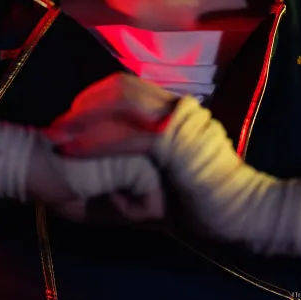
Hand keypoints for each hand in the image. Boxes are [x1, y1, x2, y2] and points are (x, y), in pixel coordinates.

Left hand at [49, 74, 270, 244]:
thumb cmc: (205, 201)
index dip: (94, 96)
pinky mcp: (175, 142)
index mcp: (175, 109)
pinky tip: (74, 151)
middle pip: (120, 87)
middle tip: (57, 125)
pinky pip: (128, 134)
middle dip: (84, 103)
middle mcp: (176, 106)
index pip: (127, 86)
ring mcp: (178, 121)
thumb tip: (98, 167)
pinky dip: (96, 141)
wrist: (243, 213)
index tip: (69, 116)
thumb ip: (136, 166)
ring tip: (59, 135)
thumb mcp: (166, 176)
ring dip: (84, 118)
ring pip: (121, 102)